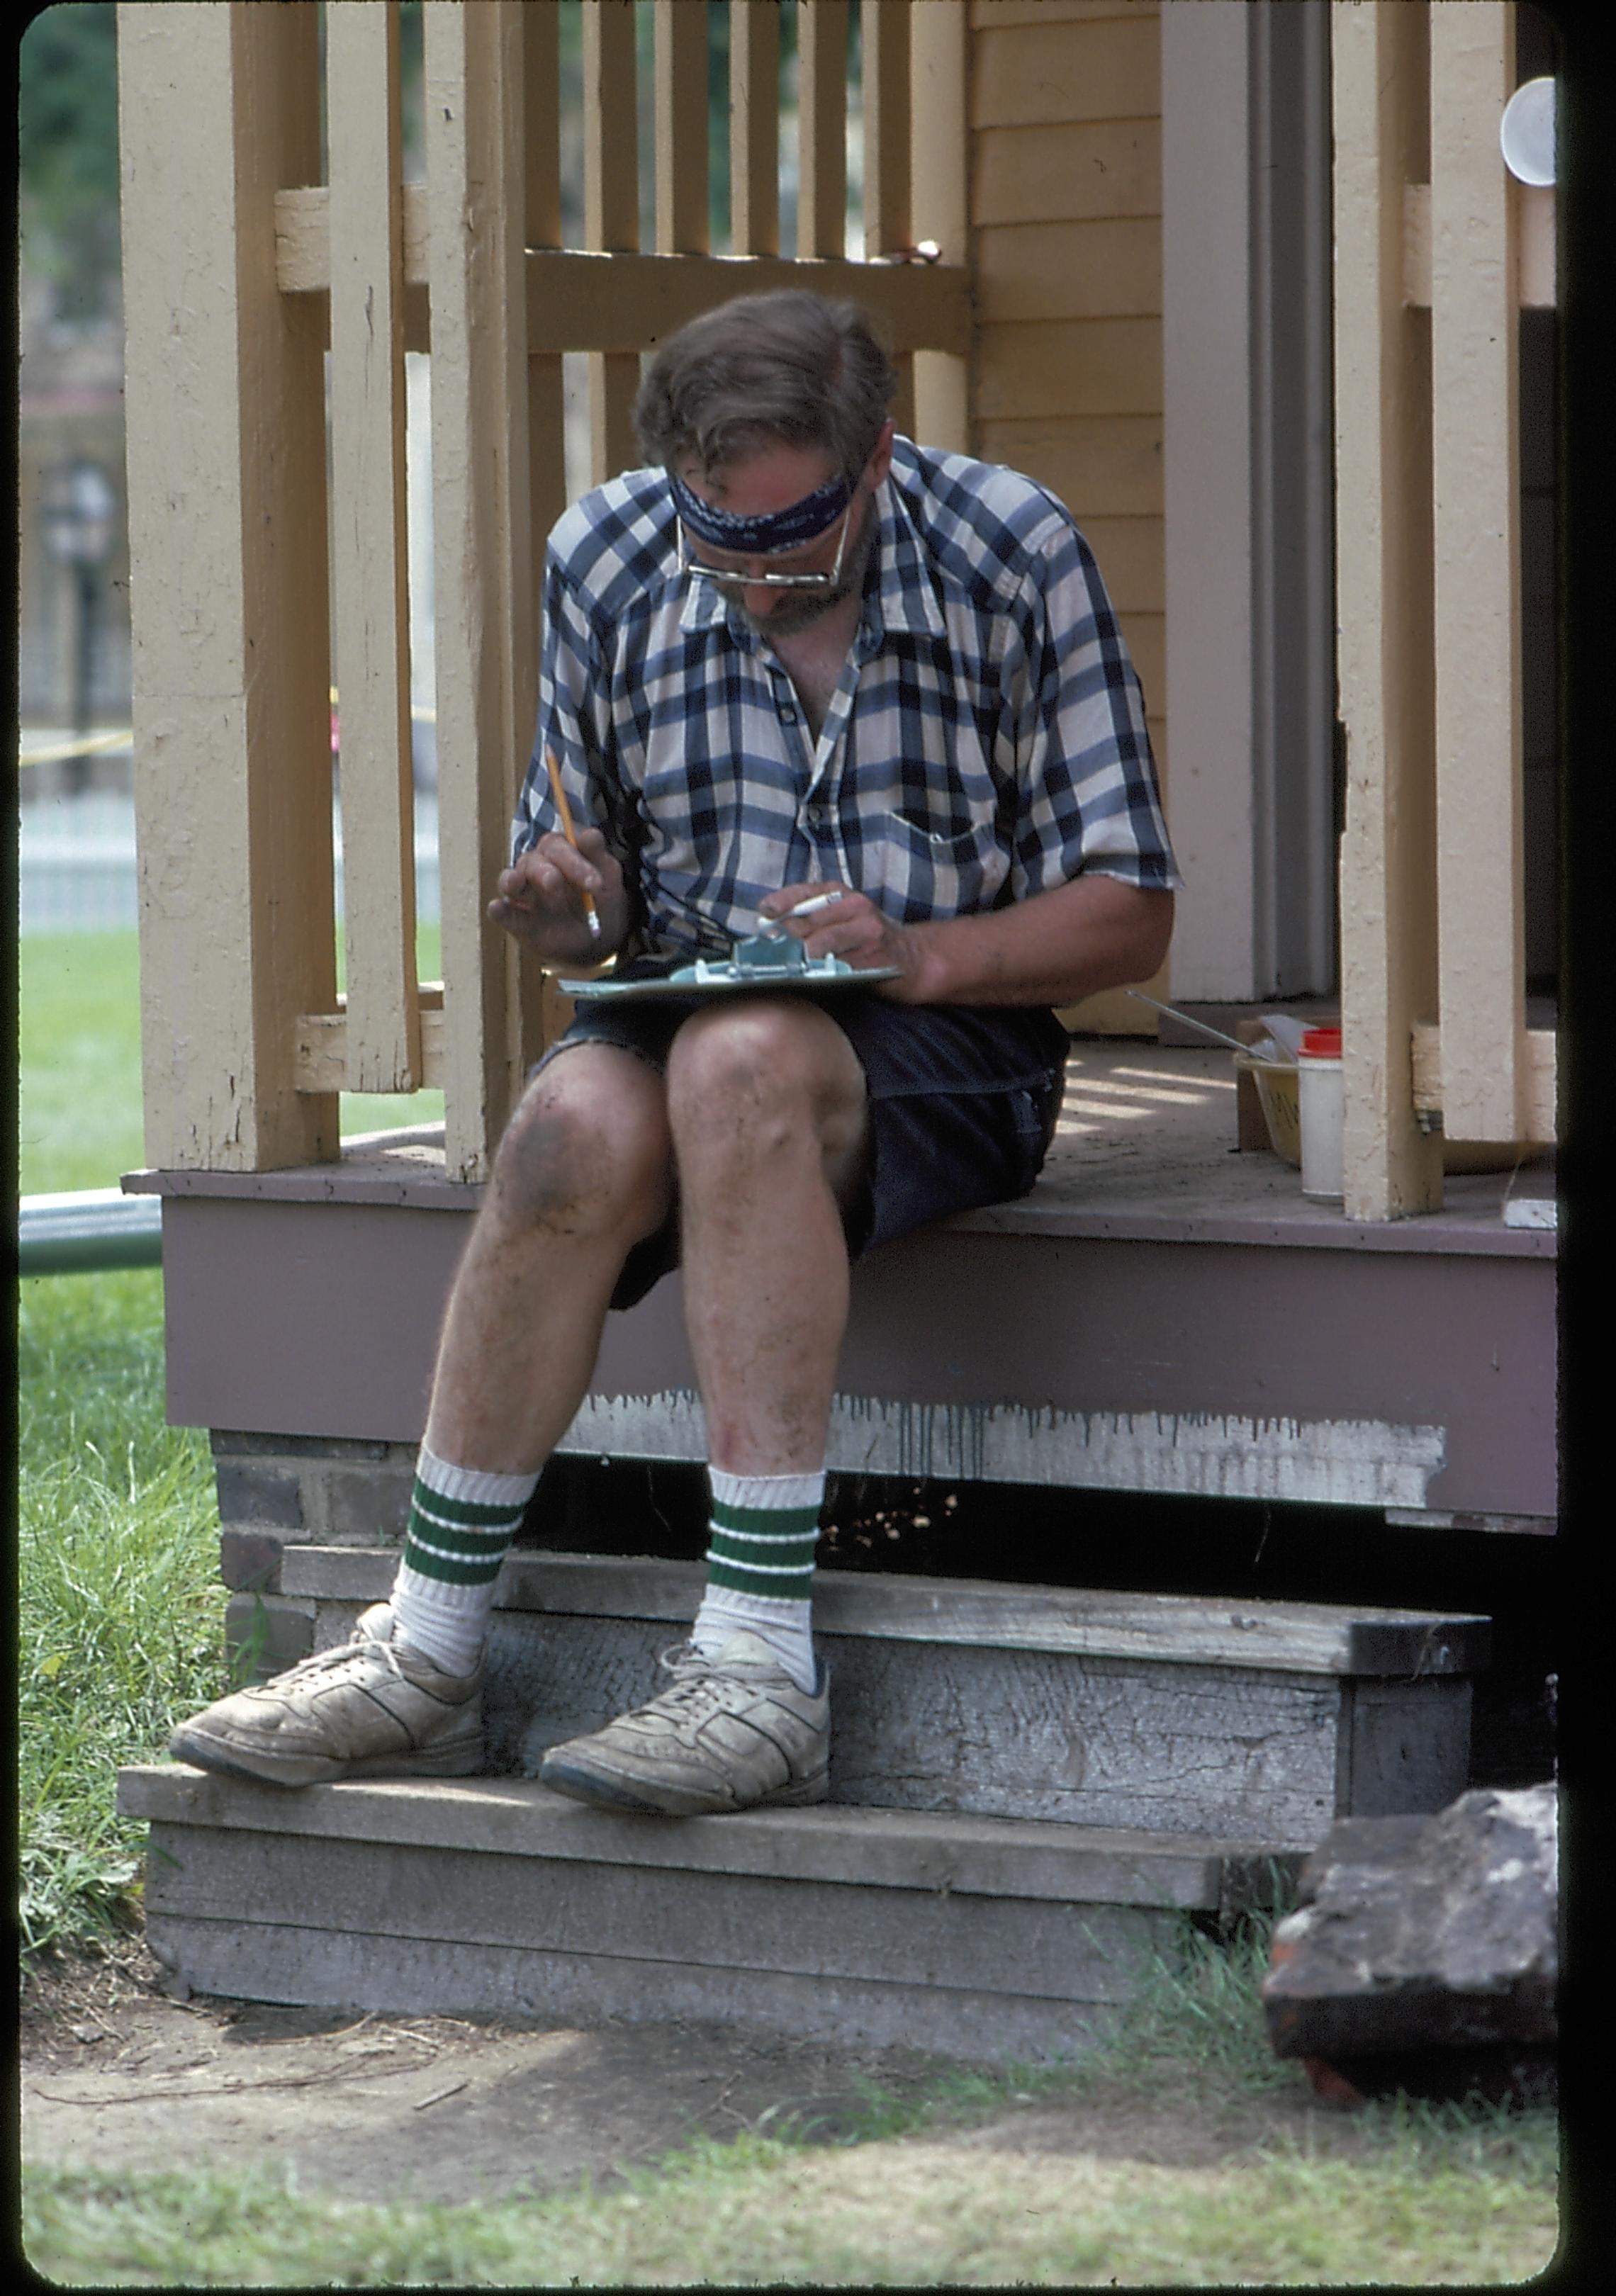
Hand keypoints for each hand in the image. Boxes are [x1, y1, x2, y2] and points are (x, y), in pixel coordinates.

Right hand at [487, 829, 627, 962]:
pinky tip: (497, 907)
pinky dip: (499, 910)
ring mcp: (526, 893)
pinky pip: (506, 913)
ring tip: (516, 882)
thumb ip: (597, 855)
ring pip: (512, 881)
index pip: (558, 845)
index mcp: (560, 851)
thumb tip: (590, 834)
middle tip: (556, 884)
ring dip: (513, 881)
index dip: (574, 860)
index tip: (595, 883)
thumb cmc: (600, 898)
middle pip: (534, 861)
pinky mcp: (519, 920)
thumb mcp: (607, 876)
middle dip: (546, 872)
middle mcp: (538, 867)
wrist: (600, 936)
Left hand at [757, 881, 937, 1001]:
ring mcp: (866, 930)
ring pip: (820, 943)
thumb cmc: (868, 940)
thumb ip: (810, 919)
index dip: (780, 903)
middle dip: (783, 938)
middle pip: (807, 920)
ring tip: (784, 967)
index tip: (764, 914)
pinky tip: (808, 978)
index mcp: (842, 894)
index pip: (803, 893)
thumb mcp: (841, 919)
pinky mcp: (874, 955)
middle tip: (766, 952)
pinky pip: (838, 965)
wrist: (913, 958)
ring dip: (798, 958)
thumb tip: (770, 929)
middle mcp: (855, 906)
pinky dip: (820, 973)